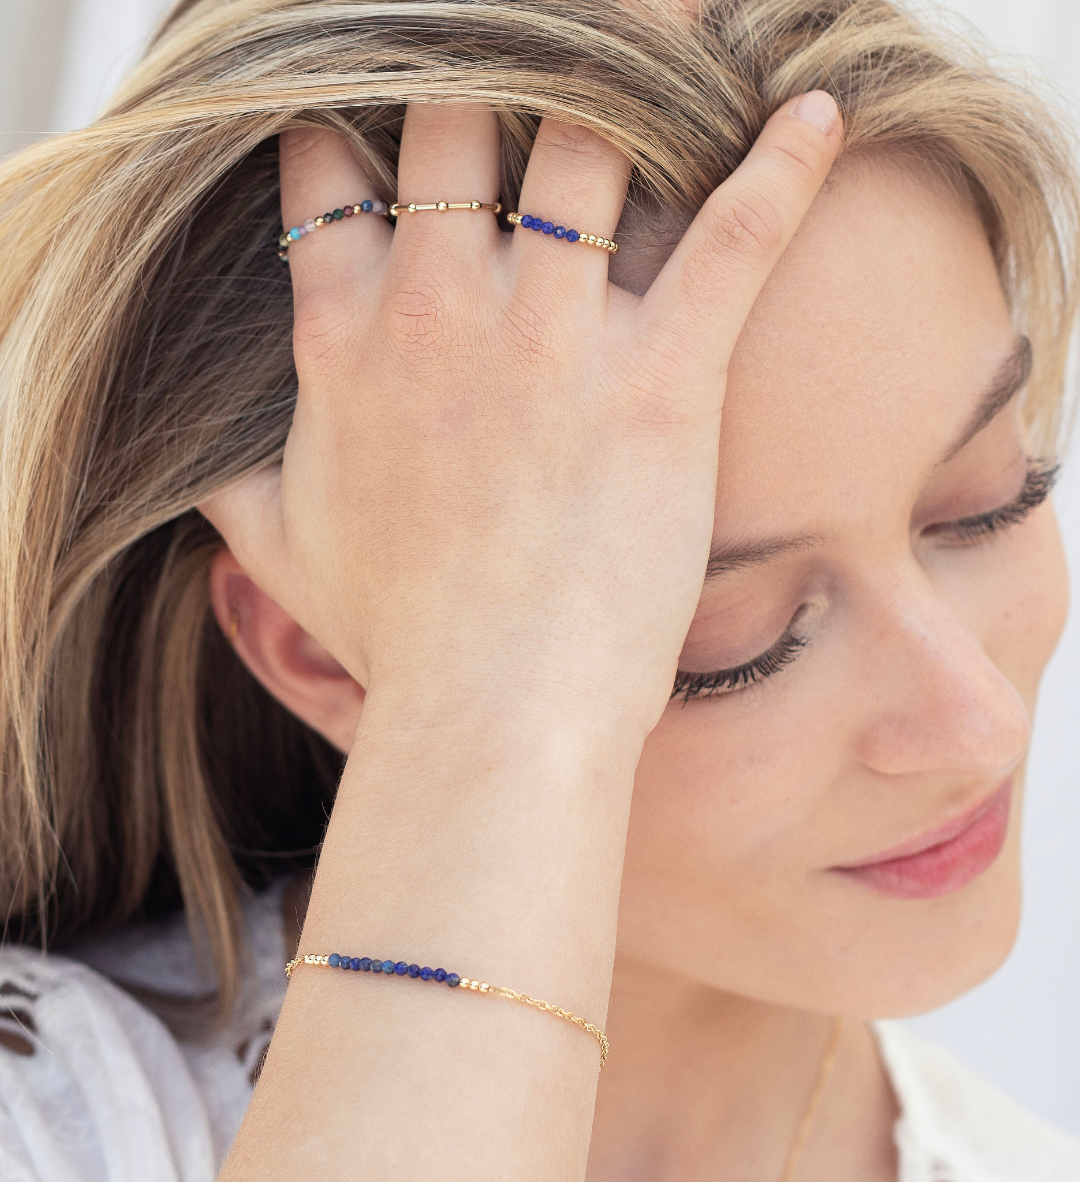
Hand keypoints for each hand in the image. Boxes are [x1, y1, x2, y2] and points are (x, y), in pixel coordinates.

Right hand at [202, 94, 840, 736]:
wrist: (490, 710)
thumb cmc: (396, 640)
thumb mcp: (283, 559)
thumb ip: (233, 496)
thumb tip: (195, 480)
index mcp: (348, 344)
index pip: (334, 178)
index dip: (357, 132)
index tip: (384, 127)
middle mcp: (441, 313)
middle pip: (456, 126)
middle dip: (485, 82)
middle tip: (528, 75)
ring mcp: (553, 338)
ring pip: (585, 143)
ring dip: (626, 84)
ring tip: (662, 49)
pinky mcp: (660, 379)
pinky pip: (733, 237)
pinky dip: (782, 168)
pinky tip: (810, 113)